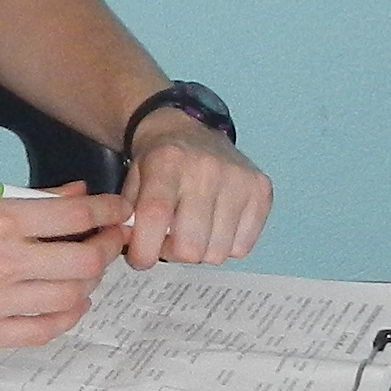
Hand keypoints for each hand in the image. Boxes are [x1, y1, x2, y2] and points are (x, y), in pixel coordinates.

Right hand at [0, 187, 124, 348]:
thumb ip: (29, 200)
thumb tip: (77, 194)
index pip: (76, 217)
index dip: (109, 212)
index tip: (121, 210)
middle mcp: (1, 263)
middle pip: (84, 262)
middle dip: (106, 249)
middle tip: (107, 242)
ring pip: (71, 299)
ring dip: (88, 284)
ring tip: (84, 273)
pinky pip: (44, 332)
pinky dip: (65, 317)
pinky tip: (65, 303)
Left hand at [120, 119, 270, 268]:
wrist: (191, 131)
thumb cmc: (157, 164)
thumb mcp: (132, 182)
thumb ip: (129, 218)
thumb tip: (137, 254)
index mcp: (167, 160)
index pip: (156, 216)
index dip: (144, 250)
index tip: (141, 258)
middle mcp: (207, 167)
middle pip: (190, 246)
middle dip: (174, 253)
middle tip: (169, 240)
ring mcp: (239, 178)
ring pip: (217, 252)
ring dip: (201, 251)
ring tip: (193, 231)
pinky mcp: (261, 190)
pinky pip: (242, 247)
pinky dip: (226, 246)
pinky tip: (216, 225)